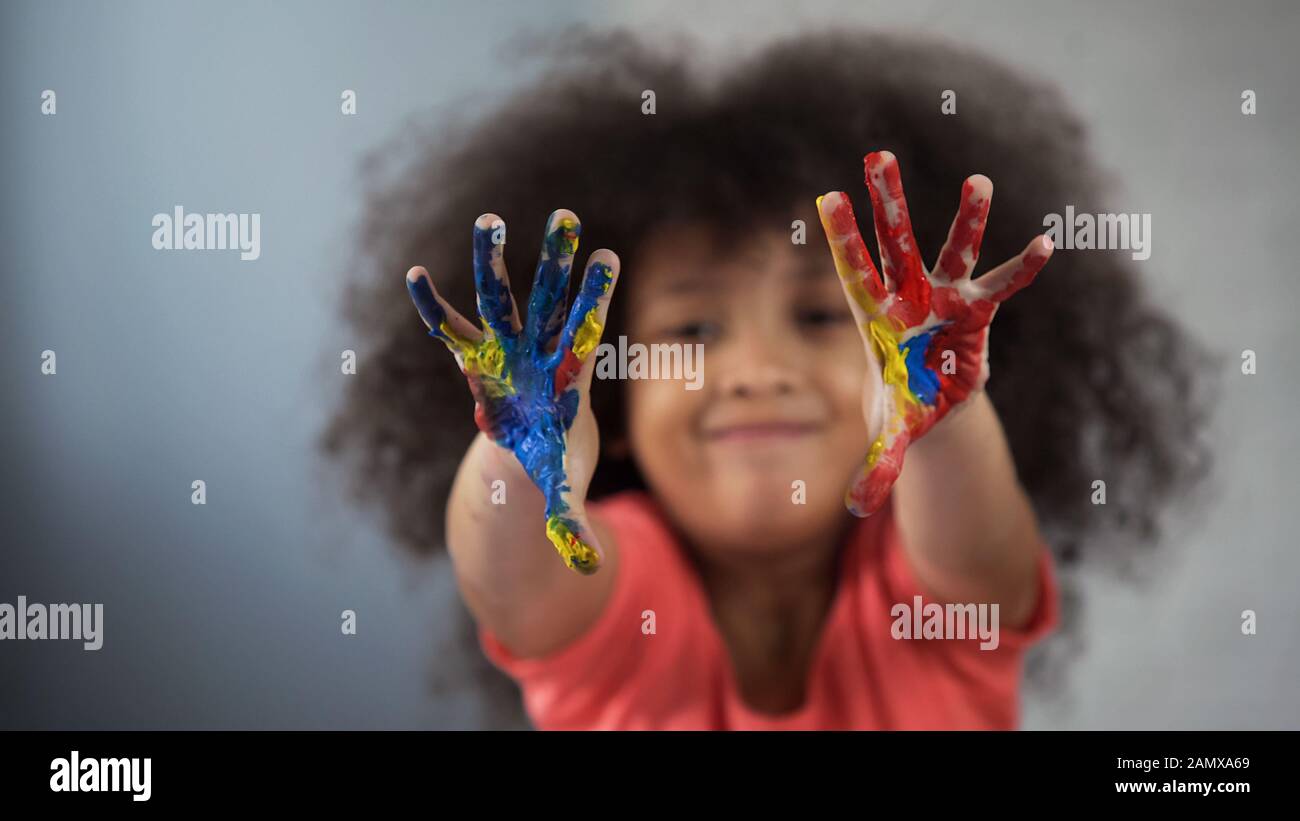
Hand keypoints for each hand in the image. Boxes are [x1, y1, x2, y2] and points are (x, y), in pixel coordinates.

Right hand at [406, 210, 619, 572]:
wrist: (539, 458)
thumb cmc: (552, 471)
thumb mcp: (557, 500)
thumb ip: (568, 528)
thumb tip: (589, 568)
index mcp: (562, 385)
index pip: (585, 336)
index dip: (595, 301)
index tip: (609, 259)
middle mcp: (535, 359)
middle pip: (547, 304)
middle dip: (554, 263)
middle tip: (565, 214)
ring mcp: (505, 355)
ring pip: (500, 302)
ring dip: (492, 262)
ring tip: (488, 216)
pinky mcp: (475, 363)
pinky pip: (451, 331)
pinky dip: (434, 308)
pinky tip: (416, 275)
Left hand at [816, 150, 1051, 516]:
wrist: (931, 398)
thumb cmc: (903, 406)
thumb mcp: (893, 435)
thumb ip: (878, 464)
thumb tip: (858, 506)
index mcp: (876, 322)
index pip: (854, 273)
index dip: (843, 239)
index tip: (827, 198)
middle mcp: (909, 300)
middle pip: (897, 246)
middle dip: (888, 205)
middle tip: (879, 156)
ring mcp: (945, 300)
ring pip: (955, 252)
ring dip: (968, 220)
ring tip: (980, 180)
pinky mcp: (978, 311)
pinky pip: (1003, 286)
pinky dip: (1023, 269)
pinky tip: (1047, 243)